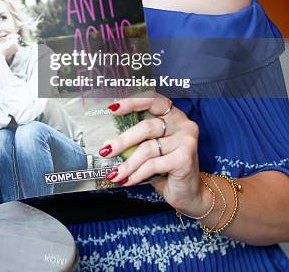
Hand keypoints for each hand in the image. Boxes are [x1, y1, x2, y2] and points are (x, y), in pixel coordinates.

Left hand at [100, 95, 206, 215]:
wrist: (188, 192)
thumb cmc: (166, 166)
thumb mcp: (152, 147)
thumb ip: (137, 139)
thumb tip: (108, 141)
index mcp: (172, 114)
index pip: (152, 100)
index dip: (132, 102)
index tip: (112, 108)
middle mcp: (182, 123)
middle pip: (146, 127)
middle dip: (122, 141)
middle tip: (105, 151)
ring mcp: (186, 139)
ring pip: (147, 148)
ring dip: (128, 164)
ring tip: (115, 174)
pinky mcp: (185, 158)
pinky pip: (153, 164)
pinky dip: (137, 174)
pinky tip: (128, 181)